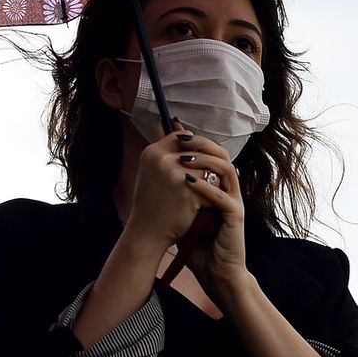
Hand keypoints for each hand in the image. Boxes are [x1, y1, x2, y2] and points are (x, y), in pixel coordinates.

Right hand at [124, 120, 221, 252]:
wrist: (147, 232)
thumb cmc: (151, 204)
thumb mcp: (151, 172)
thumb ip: (165, 152)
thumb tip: (179, 125)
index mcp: (151, 152)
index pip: (181, 136)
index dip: (194, 146)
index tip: (199, 159)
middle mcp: (161, 158)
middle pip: (198, 151)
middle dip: (203, 166)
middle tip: (203, 181)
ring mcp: (174, 172)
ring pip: (207, 168)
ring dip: (209, 181)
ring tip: (199, 196)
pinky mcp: (187, 189)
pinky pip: (210, 186)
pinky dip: (209, 197)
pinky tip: (199, 208)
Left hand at [174, 131, 247, 302]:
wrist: (217, 273)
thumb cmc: (199, 246)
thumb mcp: (181, 214)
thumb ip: (174, 195)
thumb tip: (154, 176)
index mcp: (218, 186)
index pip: (209, 154)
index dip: (194, 140)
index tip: (173, 130)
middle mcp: (229, 190)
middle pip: (221, 154)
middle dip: (200, 142)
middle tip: (179, 136)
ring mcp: (234, 201)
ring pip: (226, 168)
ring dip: (204, 160)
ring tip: (183, 158)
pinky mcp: (235, 216)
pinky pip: (222, 196)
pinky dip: (204, 186)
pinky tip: (186, 181)